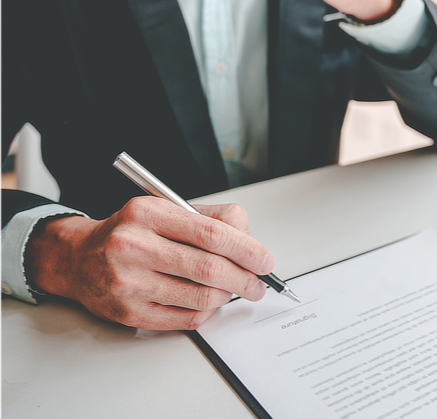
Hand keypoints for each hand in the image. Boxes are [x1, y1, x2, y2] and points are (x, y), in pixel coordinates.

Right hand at [24, 197, 274, 330]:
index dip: (247, 249)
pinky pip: (184, 319)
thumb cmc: (132, 232)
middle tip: (258, 284)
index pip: (211, 233)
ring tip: (232, 290)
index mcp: (148, 214)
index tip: (265, 260)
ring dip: (227, 296)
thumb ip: (211, 219)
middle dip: (244, 279)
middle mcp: (134, 246)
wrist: (78, 258)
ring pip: (200, 297)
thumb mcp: (166, 210)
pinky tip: (208, 302)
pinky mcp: (128, 312)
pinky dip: (206, 312)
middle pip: (209, 269)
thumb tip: (250, 241)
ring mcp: (128, 283)